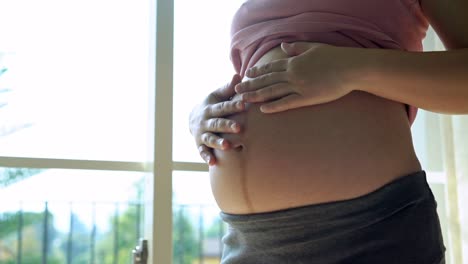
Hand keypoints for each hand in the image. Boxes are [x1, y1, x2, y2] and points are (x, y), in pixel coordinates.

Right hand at [189, 74, 245, 165]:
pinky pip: (202, 151)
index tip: (244, 104)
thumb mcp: (217, 95)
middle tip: (239, 128)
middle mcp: (205, 121)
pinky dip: (206, 157)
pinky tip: (213, 163)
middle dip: (227, 126)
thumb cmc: (212, 105)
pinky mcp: (200, 144)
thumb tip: (239, 76)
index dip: (233, 105)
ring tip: (227, 146)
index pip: (223, 107)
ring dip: (218, 142)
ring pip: (210, 138)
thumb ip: (228, 88)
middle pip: (217, 123)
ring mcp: (202, 133)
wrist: (193, 118)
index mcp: (211, 108)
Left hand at [234, 42, 353, 112]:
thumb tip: (284, 46)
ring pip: (272, 91)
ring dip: (256, 96)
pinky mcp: (307, 98)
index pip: (271, 67)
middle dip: (250, 85)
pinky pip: (287, 103)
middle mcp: (293, 73)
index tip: (246, 74)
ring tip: (244, 100)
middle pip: (267, 80)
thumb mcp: (313, 48)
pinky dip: (274, 106)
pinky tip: (262, 109)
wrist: (351, 68)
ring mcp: (299, 86)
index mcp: (294, 61)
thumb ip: (297, 48)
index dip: (257, 71)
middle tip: (237, 89)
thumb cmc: (334, 57)